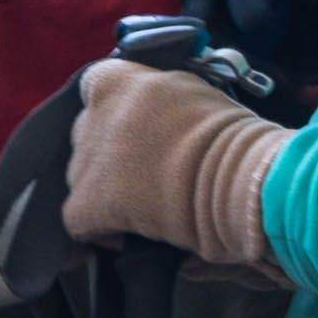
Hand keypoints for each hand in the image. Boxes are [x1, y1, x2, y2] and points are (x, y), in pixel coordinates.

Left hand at [58, 56, 284, 278]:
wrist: (241, 177)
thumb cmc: (234, 139)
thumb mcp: (193, 96)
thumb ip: (163, 101)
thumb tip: (162, 120)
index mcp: (120, 80)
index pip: (96, 87)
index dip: (112, 114)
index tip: (135, 134)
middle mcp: (96, 112)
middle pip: (86, 134)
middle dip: (108, 153)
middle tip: (141, 173)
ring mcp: (89, 156)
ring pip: (79, 176)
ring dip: (102, 189)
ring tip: (136, 207)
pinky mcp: (90, 200)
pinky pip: (76, 219)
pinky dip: (96, 230)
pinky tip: (122, 237)